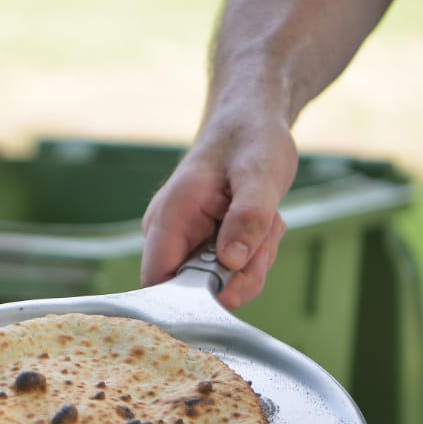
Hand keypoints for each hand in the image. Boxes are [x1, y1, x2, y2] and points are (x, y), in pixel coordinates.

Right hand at [140, 108, 296, 308]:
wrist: (251, 123)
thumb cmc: (250, 139)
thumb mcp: (259, 175)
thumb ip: (248, 218)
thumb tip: (231, 262)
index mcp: (170, 216)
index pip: (156, 283)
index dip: (189, 301)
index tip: (232, 288)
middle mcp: (168, 233)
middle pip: (195, 289)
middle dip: (239, 274)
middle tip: (265, 238)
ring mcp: (185, 240)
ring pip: (218, 282)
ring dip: (253, 261)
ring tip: (266, 221)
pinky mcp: (202, 244)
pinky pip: (228, 270)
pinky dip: (254, 255)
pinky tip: (262, 223)